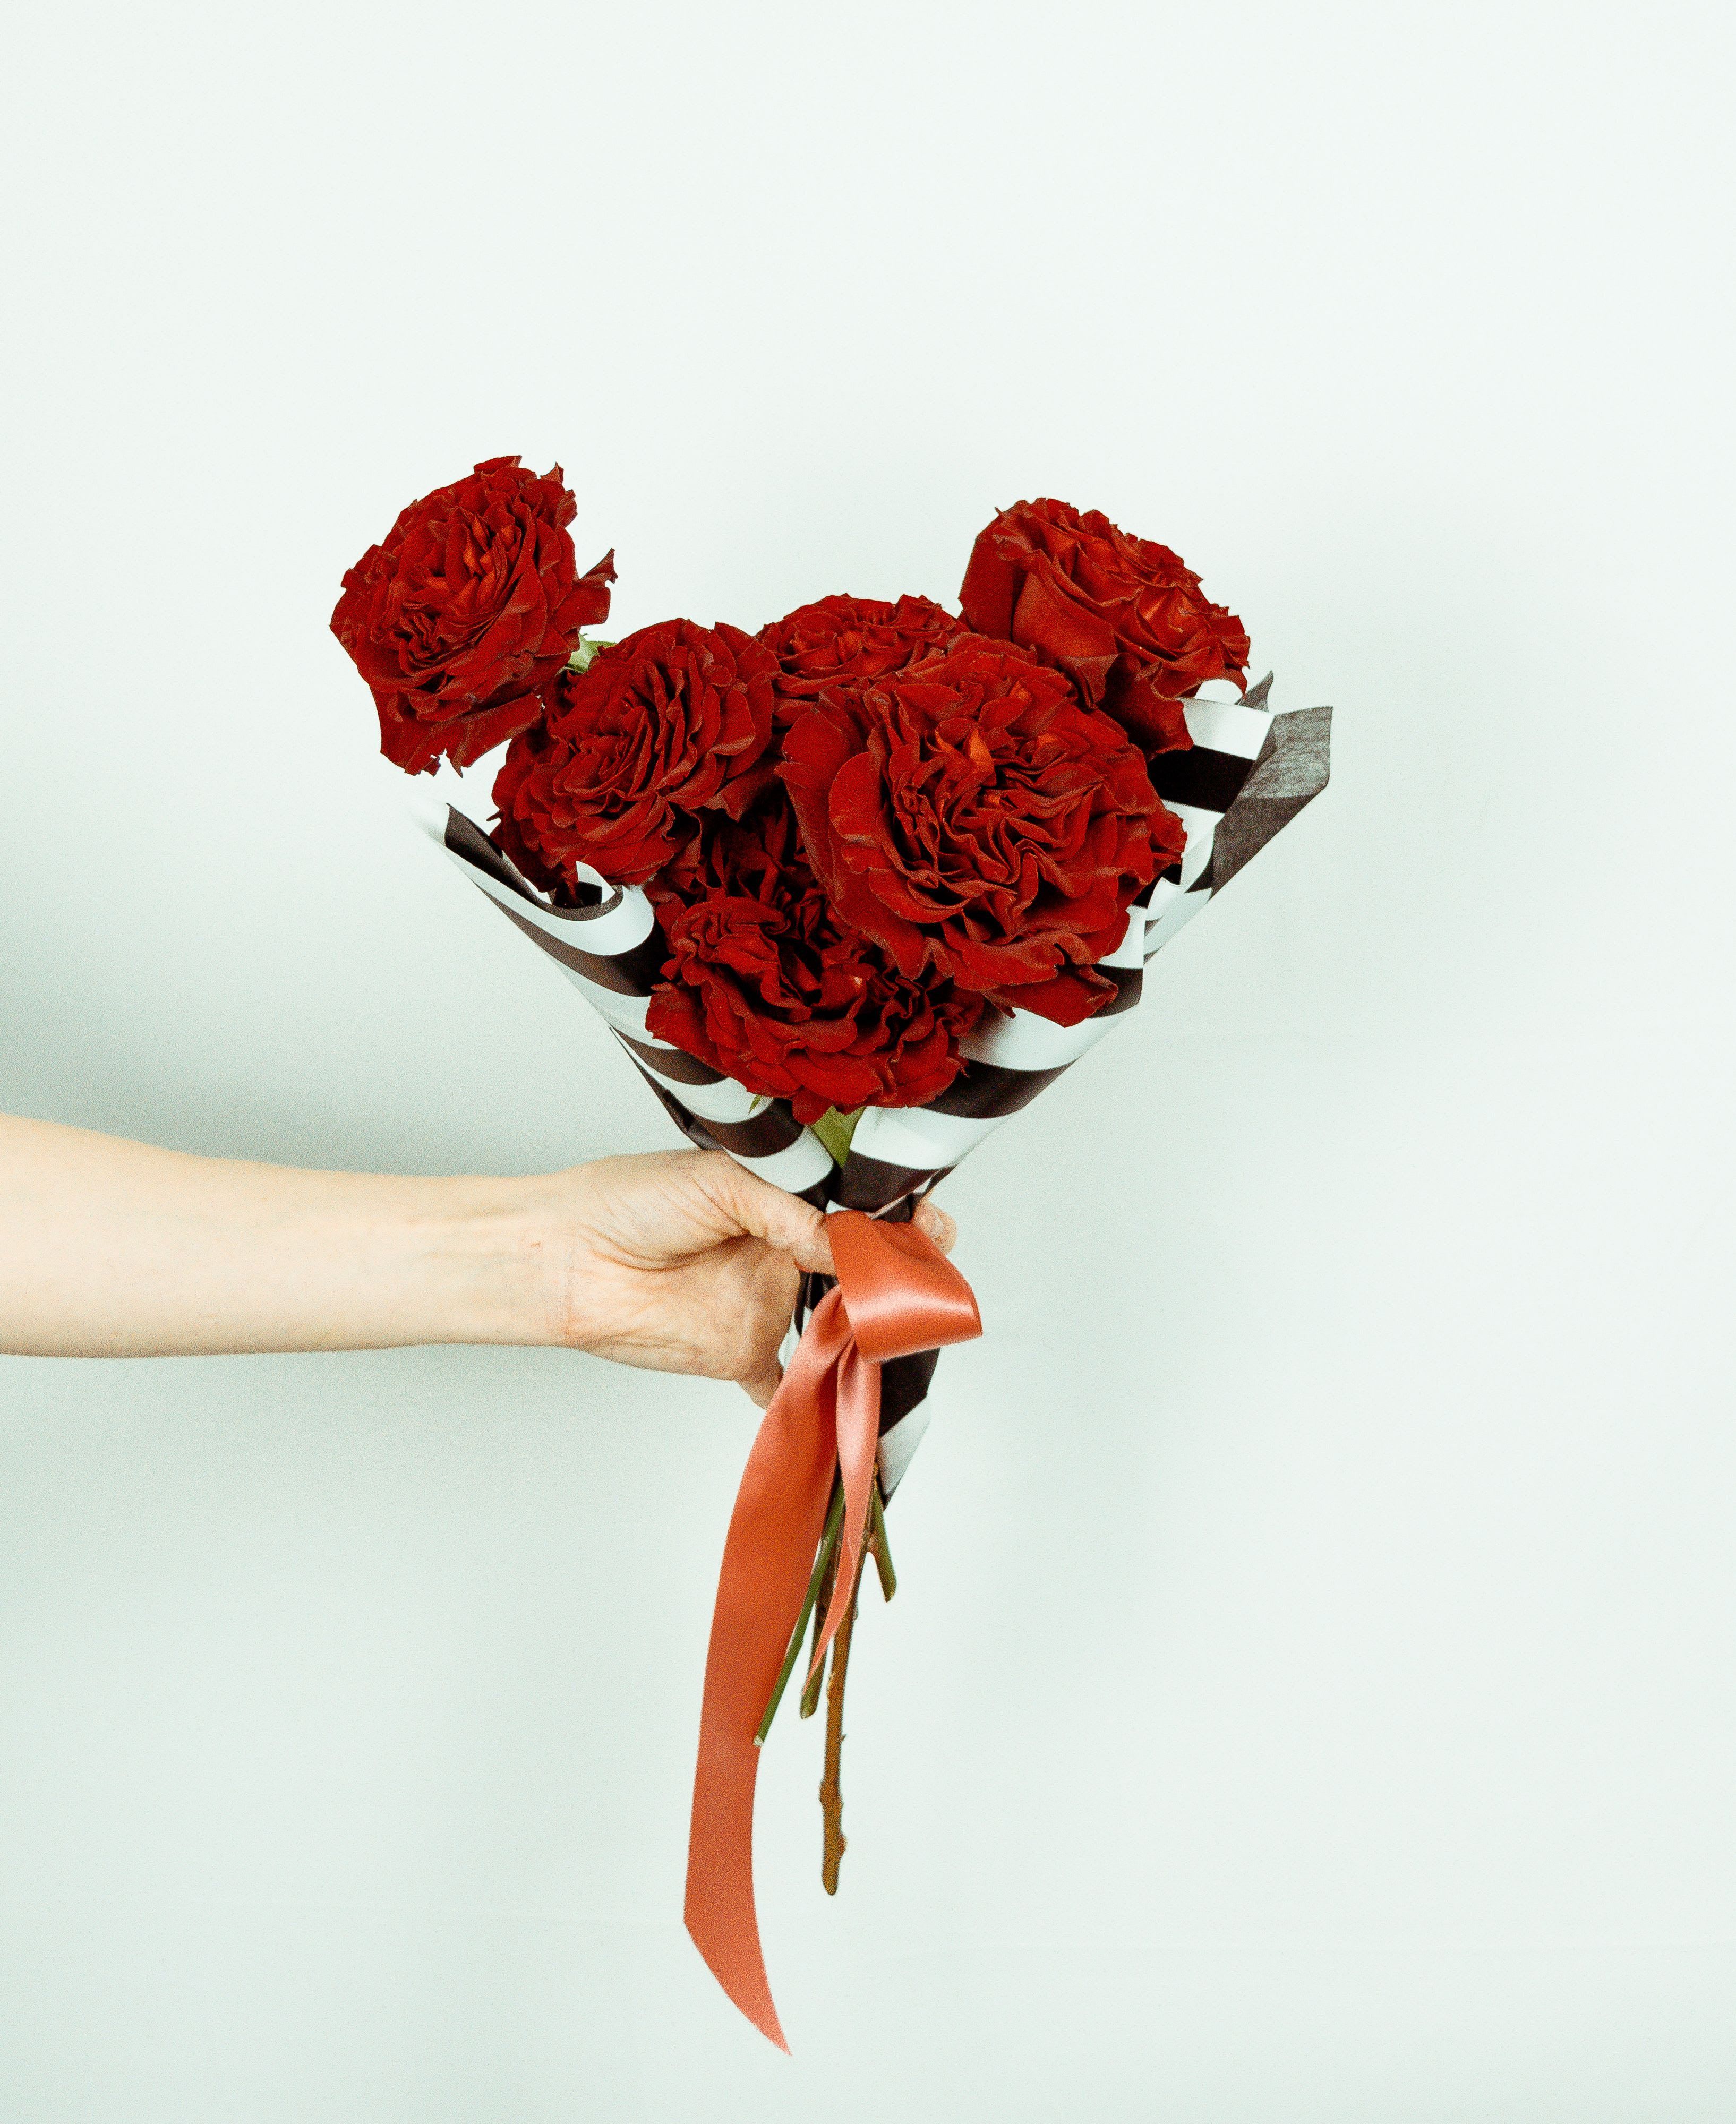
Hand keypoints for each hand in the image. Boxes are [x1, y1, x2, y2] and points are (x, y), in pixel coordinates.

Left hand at [544, 1149, 957, 1405]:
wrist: (566, 1258)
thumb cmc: (630, 1199)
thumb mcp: (720, 1183)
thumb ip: (790, 1214)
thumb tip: (850, 1242)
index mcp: (785, 1200)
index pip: (861, 1210)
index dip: (902, 1219)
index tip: (930, 1228)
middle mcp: (785, 1253)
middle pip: (864, 1271)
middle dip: (903, 1277)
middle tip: (926, 1282)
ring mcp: (768, 1306)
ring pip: (842, 1327)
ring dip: (876, 1333)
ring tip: (901, 1331)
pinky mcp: (744, 1355)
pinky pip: (793, 1385)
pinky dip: (822, 1398)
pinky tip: (851, 1401)